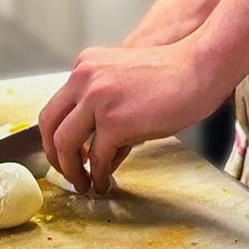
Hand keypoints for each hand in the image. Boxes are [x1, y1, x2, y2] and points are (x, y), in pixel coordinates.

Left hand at [38, 34, 231, 196]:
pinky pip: (97, 158)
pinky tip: (107, 181)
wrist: (198, 68)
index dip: (54, 136)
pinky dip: (100, 175)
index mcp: (86, 64)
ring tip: (86, 184)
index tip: (63, 154)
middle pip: (50, 125)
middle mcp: (85, 77)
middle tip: (68, 173)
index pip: (55, 106)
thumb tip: (90, 151)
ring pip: (66, 144)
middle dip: (55, 156)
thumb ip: (102, 107)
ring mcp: (98, 98)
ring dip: (73, 171)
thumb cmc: (170, 75)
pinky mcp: (115, 121)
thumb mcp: (124, 81)